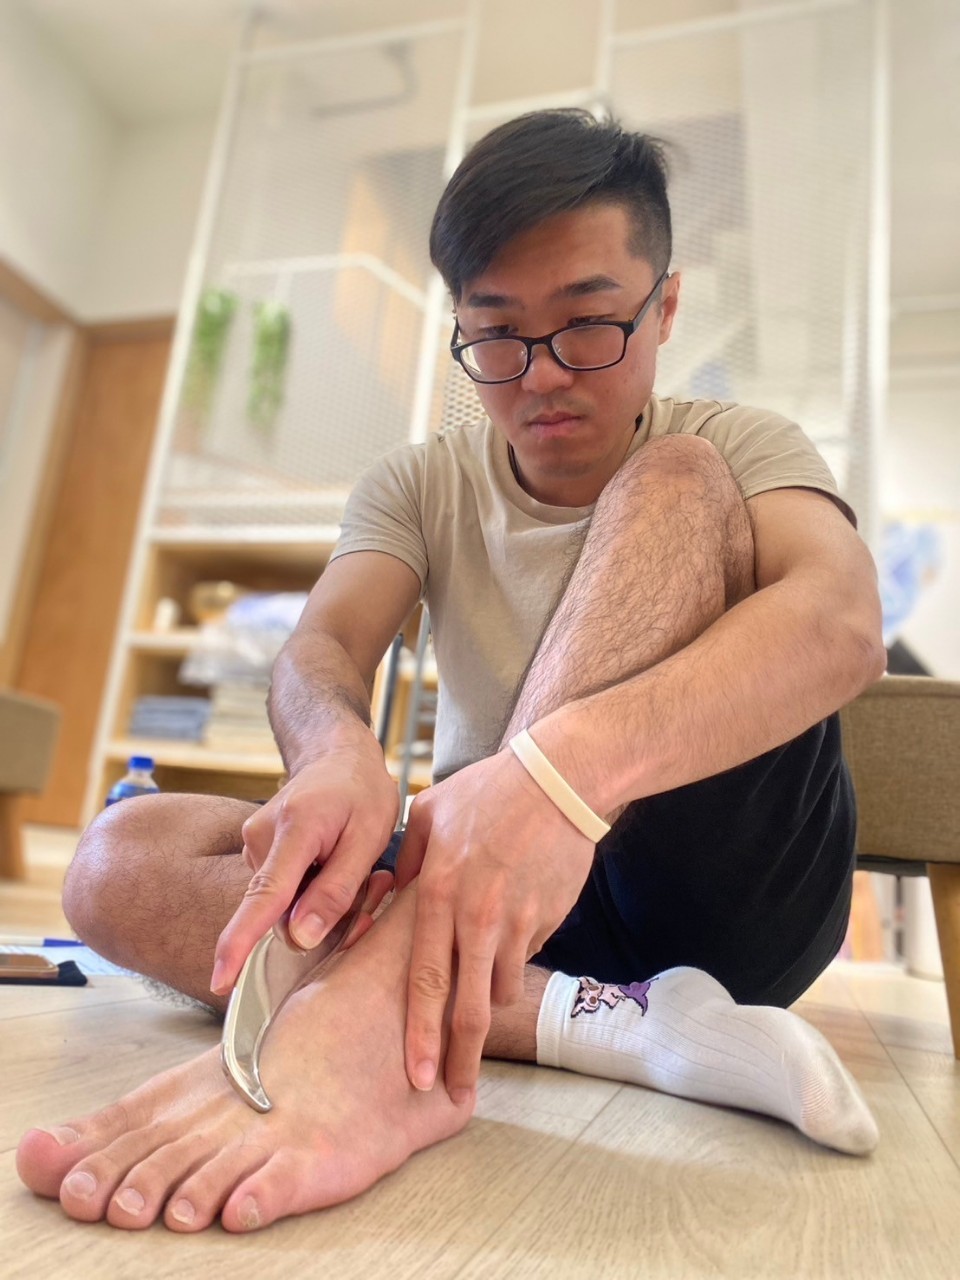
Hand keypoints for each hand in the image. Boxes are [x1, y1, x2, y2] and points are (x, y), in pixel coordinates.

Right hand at [212, 741, 399, 993]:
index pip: (263, 897)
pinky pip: (282, 890)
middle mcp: (261, 838)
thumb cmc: (361, 793)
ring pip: (284, 904)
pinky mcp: (256, 850)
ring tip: (353, 869)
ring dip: (319, 901)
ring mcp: (254, 843)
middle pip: (281, 911)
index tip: (220, 978)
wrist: (339, 756)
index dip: (241, 942)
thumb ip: (335, 890)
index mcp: (294, 830)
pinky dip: (309, 889)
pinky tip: (333, 865)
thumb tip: (299, 938)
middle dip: (322, 918)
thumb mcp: (368, 838)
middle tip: (370, 890)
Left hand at [394, 748, 596, 1103]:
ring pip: (502, 986)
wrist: (557, 780)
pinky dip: (514, 957)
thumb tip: (393, 895)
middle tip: (451, 1092)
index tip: (415, 1072)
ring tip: (484, 987)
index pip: (425, 980)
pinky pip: (526, 954)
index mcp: (440, 892)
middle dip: (458, 1057)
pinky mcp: (547, 918)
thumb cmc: (487, 791)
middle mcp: (477, 915)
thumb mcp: (429, 814)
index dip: (420, 1033)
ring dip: (490, 997)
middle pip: (468, 1005)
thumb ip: (407, 862)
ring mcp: (518, 920)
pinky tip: (511, 930)